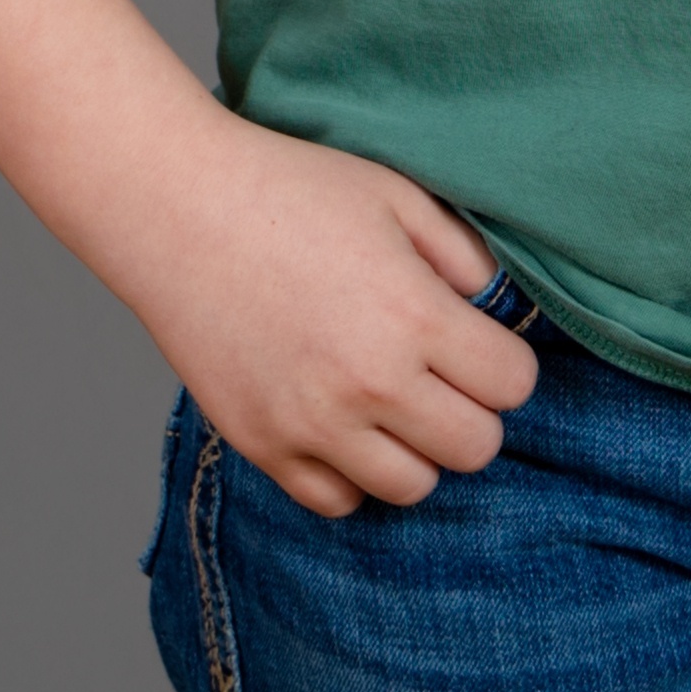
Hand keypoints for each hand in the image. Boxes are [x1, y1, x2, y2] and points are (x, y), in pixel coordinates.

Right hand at [115, 112, 537, 518]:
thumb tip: (500, 309)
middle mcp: (369, 382)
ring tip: (391, 401)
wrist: (177, 209)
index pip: (513, 385)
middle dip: (472, 411)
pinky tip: (341, 422)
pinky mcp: (263, 445)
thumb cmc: (291, 190)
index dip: (505, 363)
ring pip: (413, 487)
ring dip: (415, 448)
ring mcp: (312, 423)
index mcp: (414, 316)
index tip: (478, 343)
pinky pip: (337, 501)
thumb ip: (465, 256)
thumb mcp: (398, 197)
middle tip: (439, 375)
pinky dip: (350, 472)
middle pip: (475, 448)